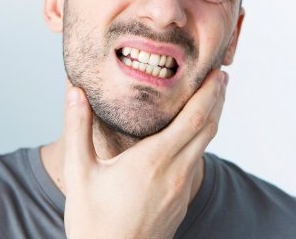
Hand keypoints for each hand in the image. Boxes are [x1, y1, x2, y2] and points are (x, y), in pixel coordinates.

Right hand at [63, 70, 227, 238]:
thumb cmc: (93, 222)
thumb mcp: (79, 172)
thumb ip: (78, 128)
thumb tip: (75, 92)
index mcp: (153, 161)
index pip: (193, 119)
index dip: (208, 94)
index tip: (216, 73)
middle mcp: (176, 173)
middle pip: (207, 128)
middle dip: (216, 100)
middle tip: (220, 76)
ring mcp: (182, 189)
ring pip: (205, 146)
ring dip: (212, 119)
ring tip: (211, 99)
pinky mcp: (181, 201)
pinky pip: (199, 162)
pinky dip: (202, 140)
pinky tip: (192, 136)